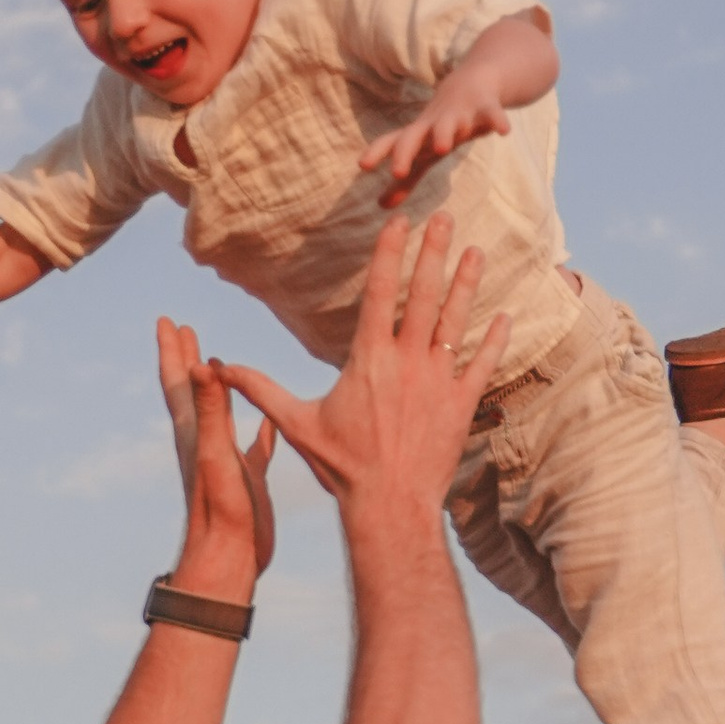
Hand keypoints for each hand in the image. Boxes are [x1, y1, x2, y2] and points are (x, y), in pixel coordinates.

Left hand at [155, 319, 275, 586]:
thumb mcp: (215, 453)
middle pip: (194, 391)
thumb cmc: (221, 510)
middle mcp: (206, 442)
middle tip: (183, 330)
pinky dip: (260, 428)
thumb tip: (202, 366)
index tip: (166, 320)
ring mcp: (227, 459)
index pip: (179, 381)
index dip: (172, 350)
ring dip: (219, 388)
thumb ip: (210, 410)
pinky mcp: (248, 478)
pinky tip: (268, 420)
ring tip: (220, 365)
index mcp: (193, 432)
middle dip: (187, 359)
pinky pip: (254, 446)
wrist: (230, 558)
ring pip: (220, 413)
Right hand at [215, 215, 508, 528]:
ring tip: (475, 252)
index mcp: (368, 359)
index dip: (390, 253)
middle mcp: (407, 362)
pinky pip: (482, 365)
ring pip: (455, 322)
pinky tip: (505, 316)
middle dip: (434, 252)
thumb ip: (261, 390)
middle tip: (444, 217)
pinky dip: (494, 340)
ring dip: (466, 284)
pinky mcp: (461, 405)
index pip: (380, 293)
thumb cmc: (342, 467)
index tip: (399, 222)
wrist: (390, 506)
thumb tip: (218, 370)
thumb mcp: (297, 424)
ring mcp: (438, 381)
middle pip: (424, 295)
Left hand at [358, 78, 510, 208]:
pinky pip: (491, 114)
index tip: (363, 166)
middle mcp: (433, 123)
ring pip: (448, 123)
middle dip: (404, 151)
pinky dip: (497, 120)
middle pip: (414, 135)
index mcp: (418, 134)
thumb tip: (380, 206)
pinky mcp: (485, 106)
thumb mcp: (424, 152)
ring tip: (441, 147)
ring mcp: (458, 113)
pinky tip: (504, 132)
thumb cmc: (443, 125)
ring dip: (443, 133)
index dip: (377, 152)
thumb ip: (405, 178)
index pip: (393, 142)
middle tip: (396, 171)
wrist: (473, 82)